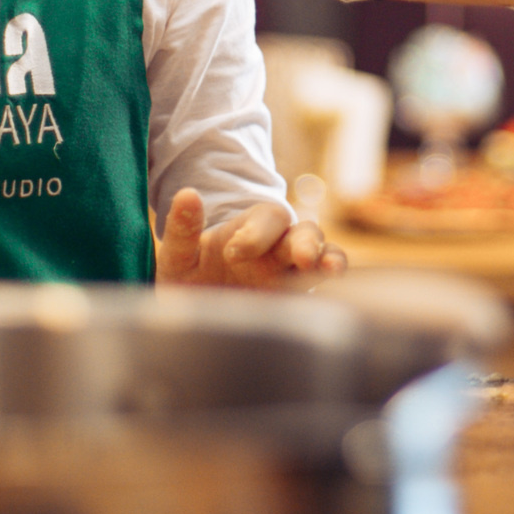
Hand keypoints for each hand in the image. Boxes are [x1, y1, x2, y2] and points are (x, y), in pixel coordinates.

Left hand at [157, 190, 346, 287]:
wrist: (196, 319)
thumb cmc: (190, 280)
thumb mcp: (179, 257)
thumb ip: (182, 230)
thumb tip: (186, 194)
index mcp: (250, 231)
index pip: (267, 218)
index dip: (256, 232)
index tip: (232, 252)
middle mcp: (278, 250)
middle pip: (305, 233)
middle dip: (307, 243)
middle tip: (303, 257)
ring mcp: (292, 277)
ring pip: (323, 258)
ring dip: (330, 261)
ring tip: (332, 271)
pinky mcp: (299, 304)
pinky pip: (325, 293)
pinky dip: (334, 292)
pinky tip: (333, 299)